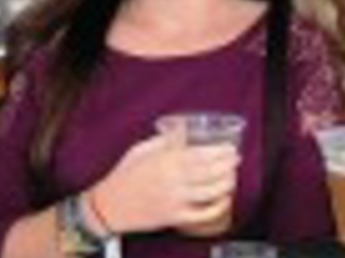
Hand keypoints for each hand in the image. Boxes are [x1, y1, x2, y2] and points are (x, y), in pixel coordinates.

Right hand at [88, 136, 240, 234]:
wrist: (108, 207)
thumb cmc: (124, 175)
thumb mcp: (141, 149)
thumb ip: (165, 140)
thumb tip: (185, 127)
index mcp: (165, 161)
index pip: (201, 155)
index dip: (220, 152)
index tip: (231, 148)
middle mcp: (172, 181)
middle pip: (210, 172)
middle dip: (228, 165)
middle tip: (236, 160)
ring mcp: (174, 201)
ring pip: (210, 193)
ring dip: (227, 184)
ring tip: (232, 176)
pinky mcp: (174, 218)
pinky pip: (202, 214)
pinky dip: (218, 207)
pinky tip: (225, 199)